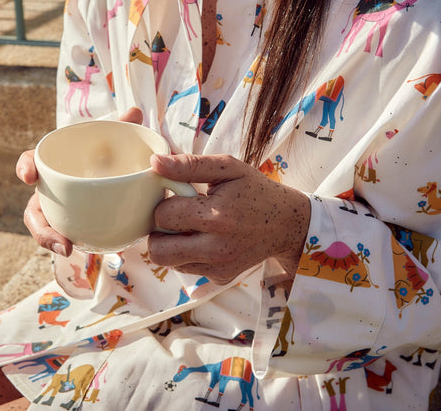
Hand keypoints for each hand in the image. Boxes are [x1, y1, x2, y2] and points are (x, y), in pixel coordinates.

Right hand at [16, 107, 143, 255]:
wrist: (120, 176)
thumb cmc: (110, 156)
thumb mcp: (117, 142)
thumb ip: (124, 127)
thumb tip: (135, 112)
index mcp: (58, 164)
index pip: (33, 160)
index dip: (26, 166)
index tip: (29, 176)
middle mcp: (54, 188)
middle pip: (35, 207)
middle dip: (40, 226)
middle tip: (56, 238)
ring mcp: (60, 209)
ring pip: (46, 228)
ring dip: (51, 240)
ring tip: (68, 248)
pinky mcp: (72, 225)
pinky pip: (66, 237)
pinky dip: (69, 243)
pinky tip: (80, 249)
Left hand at [148, 154, 310, 284]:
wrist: (285, 223)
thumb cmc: (255, 191)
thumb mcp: (228, 168)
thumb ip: (190, 164)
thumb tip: (155, 163)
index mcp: (216, 216)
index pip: (163, 216)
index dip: (165, 203)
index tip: (179, 196)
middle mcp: (216, 248)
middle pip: (157, 250)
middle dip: (160, 230)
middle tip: (177, 216)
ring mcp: (219, 267)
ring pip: (168, 262)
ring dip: (171, 244)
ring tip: (191, 227)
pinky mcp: (221, 278)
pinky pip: (185, 269)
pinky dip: (186, 254)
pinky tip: (204, 239)